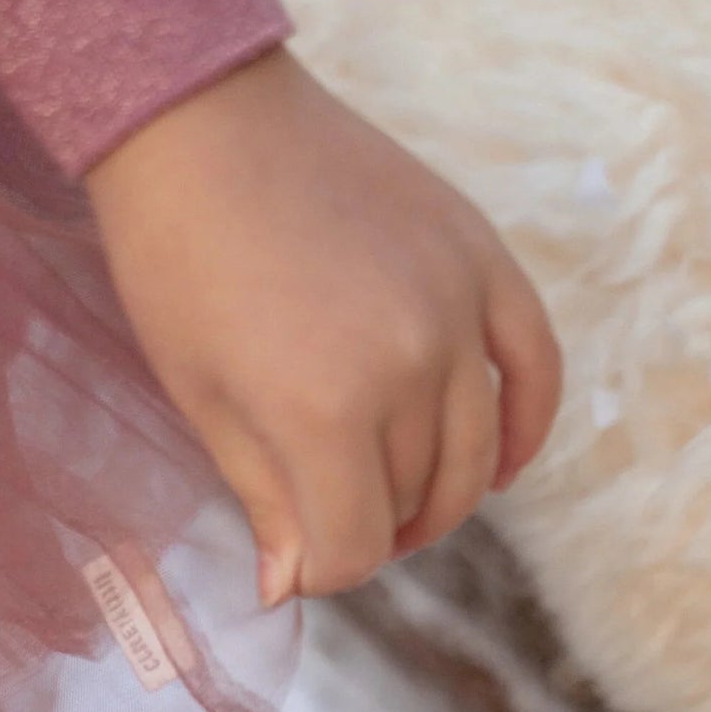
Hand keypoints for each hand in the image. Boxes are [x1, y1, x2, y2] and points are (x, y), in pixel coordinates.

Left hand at [85, 47, 560, 604]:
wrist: (200, 125)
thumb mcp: (200, 399)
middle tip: (330, 523)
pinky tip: (500, 464)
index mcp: (322, 410)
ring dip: (438, 496)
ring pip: (475, 452)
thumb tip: (287, 586)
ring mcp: (457, 307)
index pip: (354, 547)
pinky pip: (536, 368)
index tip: (293, 560)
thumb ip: (262, 496)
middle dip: (369, 530)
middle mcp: (409, 366)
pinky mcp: (482, 259)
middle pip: (414, 501)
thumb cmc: (174, 264)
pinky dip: (524, 428)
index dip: (322, 571)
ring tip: (396, 502)